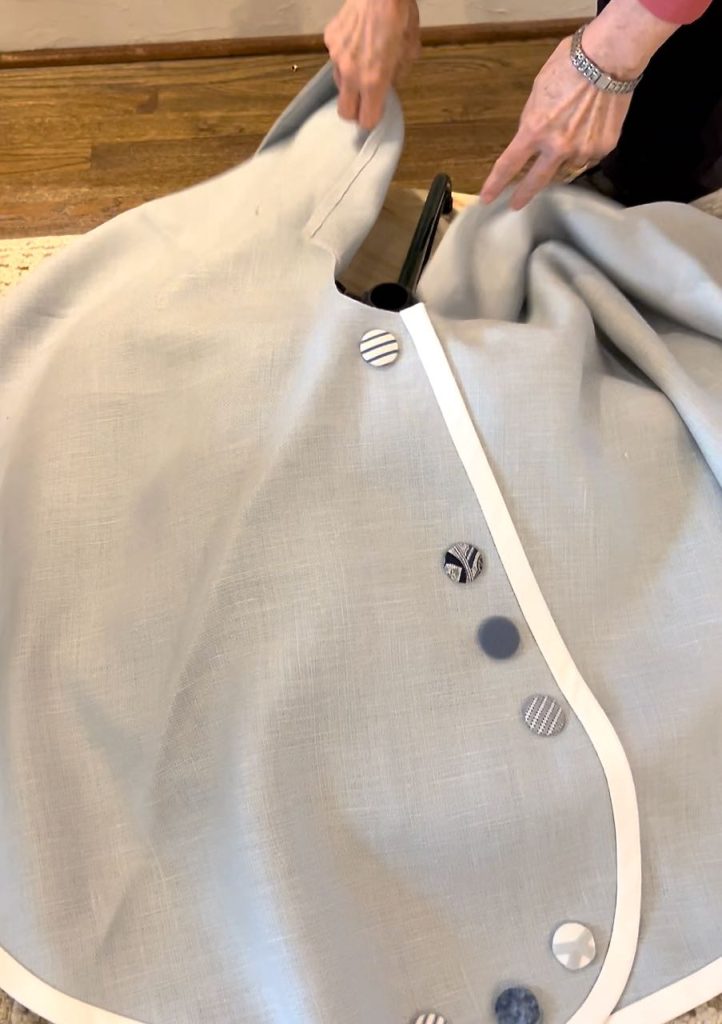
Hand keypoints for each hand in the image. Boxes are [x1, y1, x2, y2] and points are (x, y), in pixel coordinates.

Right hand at [324, 0, 420, 130]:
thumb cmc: (400, 14)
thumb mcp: (410, 49)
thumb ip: (398, 74)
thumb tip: (390, 85)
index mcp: (373, 80)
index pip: (366, 120)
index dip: (372, 120)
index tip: (376, 114)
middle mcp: (351, 73)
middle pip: (345, 112)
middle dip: (355, 111)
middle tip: (365, 100)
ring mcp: (337, 56)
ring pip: (340, 83)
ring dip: (350, 82)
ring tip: (363, 63)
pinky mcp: (330, 40)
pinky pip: (336, 57)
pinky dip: (345, 55)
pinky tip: (356, 40)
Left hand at [479, 35, 632, 209]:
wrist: (611, 57)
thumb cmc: (570, 64)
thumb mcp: (538, 90)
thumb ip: (532, 119)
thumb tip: (532, 137)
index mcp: (535, 130)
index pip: (508, 165)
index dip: (495, 184)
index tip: (487, 198)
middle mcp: (558, 147)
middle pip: (536, 182)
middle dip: (523, 195)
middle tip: (516, 205)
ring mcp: (582, 151)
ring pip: (566, 170)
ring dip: (559, 165)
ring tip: (563, 149)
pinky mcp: (603, 149)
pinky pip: (587, 159)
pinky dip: (583, 152)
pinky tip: (586, 135)